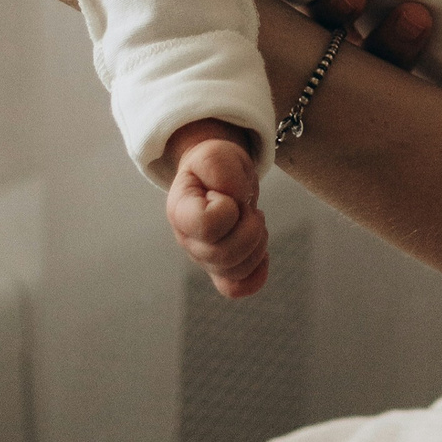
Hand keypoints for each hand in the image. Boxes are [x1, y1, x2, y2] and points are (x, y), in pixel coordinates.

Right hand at [164, 121, 269, 297]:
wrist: (217, 173)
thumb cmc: (214, 166)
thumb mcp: (215, 154)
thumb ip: (222, 173)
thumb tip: (236, 204)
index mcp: (180, 211)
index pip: (207, 225)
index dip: (228, 209)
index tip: (227, 195)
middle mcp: (189, 241)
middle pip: (225, 255)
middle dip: (250, 227)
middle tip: (248, 207)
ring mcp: (204, 259)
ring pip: (236, 271)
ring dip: (258, 243)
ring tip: (252, 220)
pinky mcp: (221, 269)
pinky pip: (238, 288)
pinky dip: (257, 272)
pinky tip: (261, 251)